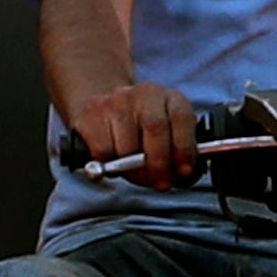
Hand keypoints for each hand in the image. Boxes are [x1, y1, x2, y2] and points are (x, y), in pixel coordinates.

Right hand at [61, 79, 207, 187]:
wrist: (106, 114)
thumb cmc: (143, 136)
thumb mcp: (168, 140)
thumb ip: (178, 157)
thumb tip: (180, 176)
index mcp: (171, 98)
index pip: (182, 117)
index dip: (185, 148)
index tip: (183, 171)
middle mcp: (145, 93)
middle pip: (156, 128)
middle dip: (159, 163)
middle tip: (161, 183)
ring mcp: (117, 100)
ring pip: (128, 144)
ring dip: (133, 168)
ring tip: (136, 174)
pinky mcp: (92, 112)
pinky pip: (103, 149)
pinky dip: (110, 164)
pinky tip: (113, 163)